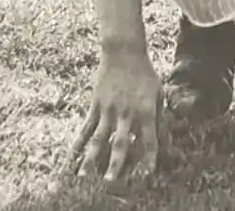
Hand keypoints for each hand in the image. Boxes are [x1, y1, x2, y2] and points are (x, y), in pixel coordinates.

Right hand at [66, 49, 164, 182]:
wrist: (123, 51)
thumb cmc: (144, 73)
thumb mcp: (158, 94)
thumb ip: (160, 118)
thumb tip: (163, 139)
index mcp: (145, 111)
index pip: (149, 139)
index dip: (149, 157)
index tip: (147, 174)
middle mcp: (126, 113)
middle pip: (120, 143)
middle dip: (116, 164)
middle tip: (111, 182)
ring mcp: (108, 109)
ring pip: (99, 138)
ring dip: (91, 158)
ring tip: (84, 176)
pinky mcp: (96, 105)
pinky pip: (86, 127)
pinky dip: (79, 143)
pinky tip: (72, 156)